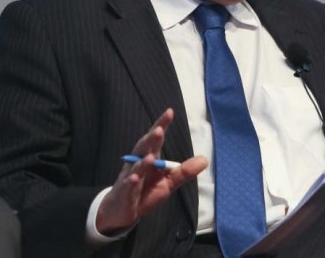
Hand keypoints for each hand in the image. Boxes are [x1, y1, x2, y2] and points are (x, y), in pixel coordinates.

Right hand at [95, 108, 207, 233]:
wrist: (120, 211)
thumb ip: (184, 171)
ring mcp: (129, 178)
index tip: (169, 112)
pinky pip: (127, 187)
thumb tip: (204, 159)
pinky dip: (130, 183)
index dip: (161, 125)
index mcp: (149, 158)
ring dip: (143, 162)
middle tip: (159, 129)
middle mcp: (137, 164)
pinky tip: (134, 178)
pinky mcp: (124, 194)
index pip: (156, 140)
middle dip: (150, 139)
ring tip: (152, 156)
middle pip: (143, 149)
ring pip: (135, 168)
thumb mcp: (168, 182)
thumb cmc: (145, 192)